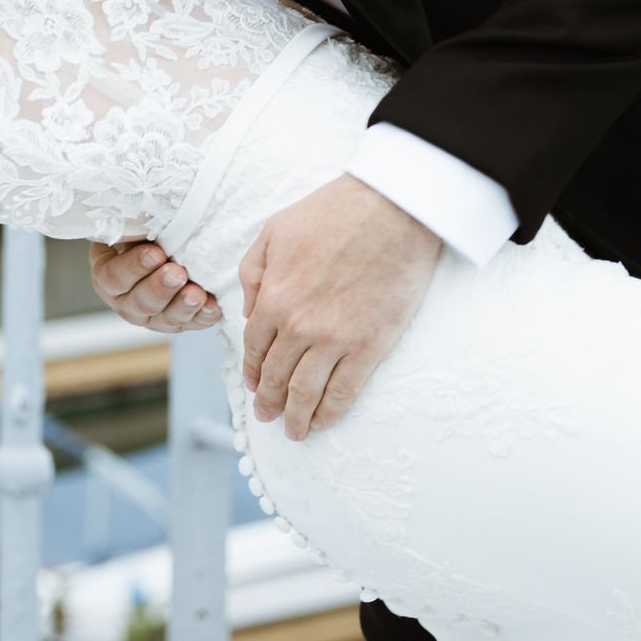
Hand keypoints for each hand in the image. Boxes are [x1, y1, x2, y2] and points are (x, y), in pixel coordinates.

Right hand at [89, 235, 221, 332]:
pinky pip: (193, 322)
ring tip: (196, 293)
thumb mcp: (132, 222)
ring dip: (182, 306)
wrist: (172, 239)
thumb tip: (143, 216)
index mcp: (108, 276)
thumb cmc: (146, 227)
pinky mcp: (182, 320)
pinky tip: (212, 306)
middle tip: (176, 273)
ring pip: (166, 319)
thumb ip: (132, 223)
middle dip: (160, 288)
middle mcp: (128, 301)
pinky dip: (203, 316)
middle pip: (139, 304)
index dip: (133, 268)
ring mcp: (155, 315)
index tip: (155, 253)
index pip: (114, 278)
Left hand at [239, 177, 440, 439]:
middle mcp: (298, 327)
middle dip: (269, 401)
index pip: (254, 348)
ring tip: (293, 431)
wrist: (392, 209)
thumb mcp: (274, 231)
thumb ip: (253, 274)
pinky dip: (330, 412)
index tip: (253, 386)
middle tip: (266, 416)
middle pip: (277, 376)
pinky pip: (344, 391)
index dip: (252, 371)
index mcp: (273, 298)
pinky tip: (323, 422)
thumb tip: (249, 313)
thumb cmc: (333, 212)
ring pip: (307, 392)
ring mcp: (335, 340)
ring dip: (296, 417)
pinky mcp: (369, 347)